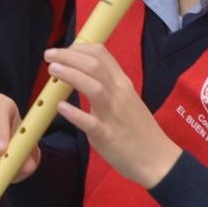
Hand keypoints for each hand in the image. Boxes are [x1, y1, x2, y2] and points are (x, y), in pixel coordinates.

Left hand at [45, 44, 181, 188]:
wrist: (158, 159)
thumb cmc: (139, 130)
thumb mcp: (127, 99)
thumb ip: (108, 86)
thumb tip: (83, 74)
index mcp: (123, 84)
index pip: (102, 55)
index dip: (78, 48)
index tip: (62, 51)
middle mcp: (119, 94)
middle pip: (94, 65)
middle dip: (68, 56)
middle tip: (49, 55)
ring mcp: (113, 115)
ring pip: (93, 87)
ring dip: (71, 75)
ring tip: (52, 70)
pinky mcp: (107, 136)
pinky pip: (90, 122)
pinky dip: (74, 113)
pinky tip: (60, 107)